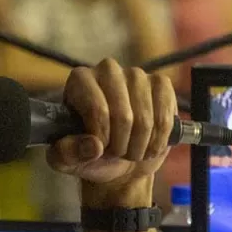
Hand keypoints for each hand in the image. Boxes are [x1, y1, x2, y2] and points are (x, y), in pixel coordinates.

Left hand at [48, 60, 176, 206]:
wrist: (121, 162)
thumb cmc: (90, 155)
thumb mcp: (67, 160)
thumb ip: (69, 153)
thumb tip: (94, 145)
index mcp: (80, 80)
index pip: (97, 109)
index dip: (102, 137)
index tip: (99, 149)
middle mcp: (108, 70)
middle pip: (123, 115)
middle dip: (121, 145)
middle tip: (116, 153)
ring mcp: (137, 75)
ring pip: (145, 120)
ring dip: (139, 147)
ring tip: (131, 151)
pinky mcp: (161, 85)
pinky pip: (164, 118)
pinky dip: (158, 141)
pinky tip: (149, 145)